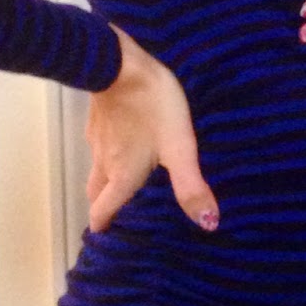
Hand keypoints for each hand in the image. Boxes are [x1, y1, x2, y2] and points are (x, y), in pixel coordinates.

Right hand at [87, 26, 218, 233]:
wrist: (120, 64)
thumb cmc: (153, 107)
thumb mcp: (179, 147)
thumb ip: (190, 185)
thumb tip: (208, 224)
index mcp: (121, 176)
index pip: (102, 212)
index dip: (104, 228)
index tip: (111, 240)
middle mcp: (104, 163)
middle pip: (96, 194)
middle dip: (104, 208)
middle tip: (120, 215)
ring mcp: (98, 140)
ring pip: (97, 170)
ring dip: (106, 183)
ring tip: (126, 186)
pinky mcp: (99, 120)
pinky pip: (100, 147)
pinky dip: (110, 156)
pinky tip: (127, 146)